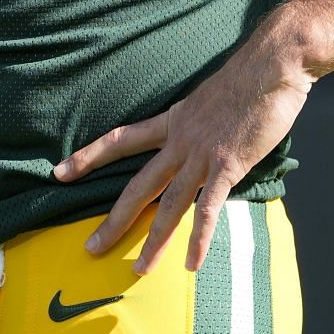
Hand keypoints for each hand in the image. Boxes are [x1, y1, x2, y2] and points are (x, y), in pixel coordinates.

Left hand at [54, 38, 312, 274]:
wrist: (273, 62)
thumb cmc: (251, 74)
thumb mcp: (212, 94)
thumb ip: (202, 118)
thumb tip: (204, 130)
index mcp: (174, 119)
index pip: (121, 139)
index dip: (89, 156)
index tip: (60, 171)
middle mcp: (181, 140)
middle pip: (138, 186)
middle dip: (113, 220)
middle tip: (90, 248)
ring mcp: (203, 155)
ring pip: (169, 205)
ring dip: (153, 241)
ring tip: (138, 271)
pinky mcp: (228, 165)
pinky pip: (208, 209)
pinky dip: (199, 238)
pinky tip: (191, 264)